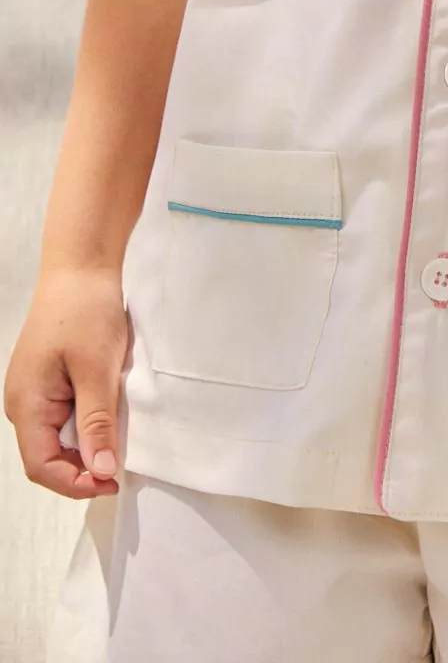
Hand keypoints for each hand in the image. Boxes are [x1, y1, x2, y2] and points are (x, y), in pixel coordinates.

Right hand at [4, 268, 128, 497]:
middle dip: (82, 468)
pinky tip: (109, 415)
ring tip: (118, 440)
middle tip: (120, 467)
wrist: (81, 267)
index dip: (75, 483)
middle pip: (48, 456)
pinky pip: (65, 414)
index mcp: (26, 404)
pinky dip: (87, 422)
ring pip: (58, 437)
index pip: (42, 466)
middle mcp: (24, 402)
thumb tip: (100, 470)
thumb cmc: (85, 311)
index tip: (111, 482)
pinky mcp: (50, 379)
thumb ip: (97, 423)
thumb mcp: (97, 371)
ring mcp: (36, 390)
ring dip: (86, 444)